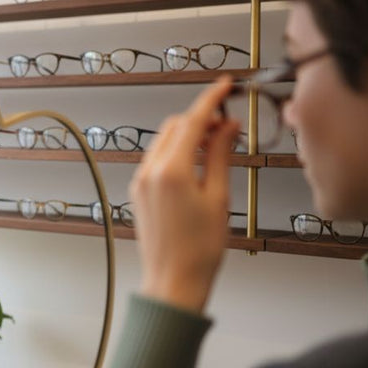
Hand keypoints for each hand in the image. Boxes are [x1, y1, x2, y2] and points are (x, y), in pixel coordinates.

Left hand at [130, 76, 240, 312]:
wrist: (173, 281)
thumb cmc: (201, 248)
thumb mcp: (218, 197)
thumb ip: (220, 156)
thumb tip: (228, 125)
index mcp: (171, 170)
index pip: (192, 120)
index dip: (211, 99)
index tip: (226, 85)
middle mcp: (149, 171)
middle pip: (175, 126)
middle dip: (200, 118)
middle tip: (229, 124)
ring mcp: (140, 181)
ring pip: (163, 141)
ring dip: (188, 135)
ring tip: (217, 145)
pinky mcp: (138, 192)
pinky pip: (156, 159)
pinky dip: (176, 152)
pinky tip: (197, 164)